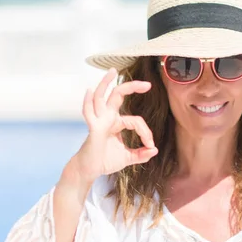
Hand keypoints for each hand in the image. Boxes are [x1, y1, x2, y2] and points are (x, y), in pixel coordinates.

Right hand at [73, 68, 157, 182]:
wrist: (90, 170)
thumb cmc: (105, 161)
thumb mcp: (128, 157)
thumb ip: (141, 154)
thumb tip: (154, 150)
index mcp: (117, 123)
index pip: (136, 121)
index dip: (146, 132)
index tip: (150, 146)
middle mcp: (108, 118)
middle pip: (118, 95)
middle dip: (132, 87)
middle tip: (147, 84)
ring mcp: (99, 121)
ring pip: (101, 97)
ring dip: (105, 83)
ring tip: (112, 71)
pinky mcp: (93, 128)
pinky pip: (89, 113)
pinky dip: (87, 101)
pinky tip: (89, 91)